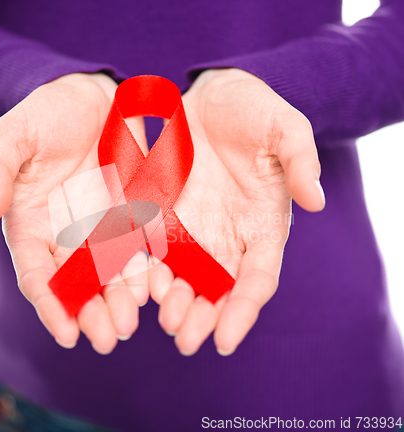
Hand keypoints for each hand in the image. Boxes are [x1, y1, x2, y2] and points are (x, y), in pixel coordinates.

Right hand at [0, 73, 149, 353]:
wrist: (95, 96)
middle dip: (93, 314)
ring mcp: (105, 228)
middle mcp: (69, 236)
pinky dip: (150, 272)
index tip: (66, 335)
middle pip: (79, 286)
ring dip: (122, 303)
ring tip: (134, 323)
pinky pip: (145, 250)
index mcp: (34, 225)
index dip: (50, 306)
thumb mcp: (16, 134)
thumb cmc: (49, 113)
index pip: (38, 276)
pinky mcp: (137, 215)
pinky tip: (160, 290)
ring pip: (113, 276)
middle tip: (109, 339)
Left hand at [149, 68, 324, 355]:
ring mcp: (193, 229)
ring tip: (164, 321)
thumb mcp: (283, 127)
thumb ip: (300, 160)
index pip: (257, 278)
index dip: (244, 310)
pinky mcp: (162, 215)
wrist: (208, 96)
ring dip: (175, 304)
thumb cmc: (252, 110)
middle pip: (218, 289)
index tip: (227, 338)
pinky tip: (139, 286)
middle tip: (186, 340)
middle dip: (204, 317)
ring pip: (185, 278)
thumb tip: (316, 201)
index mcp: (261, 225)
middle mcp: (227, 236)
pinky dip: (148, 273)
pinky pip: (154, 251)